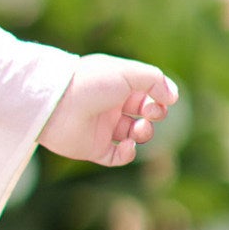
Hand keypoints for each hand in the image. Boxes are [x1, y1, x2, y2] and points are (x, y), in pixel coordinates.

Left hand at [37, 52, 179, 165]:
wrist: (56, 104)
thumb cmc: (91, 83)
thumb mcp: (128, 73)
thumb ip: (155, 80)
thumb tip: (172, 98)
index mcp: (116, 85)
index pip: (147, 93)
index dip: (160, 98)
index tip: (162, 99)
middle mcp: (109, 106)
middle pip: (144, 114)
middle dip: (155, 115)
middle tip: (149, 113)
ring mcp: (101, 127)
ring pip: (134, 135)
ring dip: (145, 133)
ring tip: (138, 129)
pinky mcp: (92, 148)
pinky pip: (117, 156)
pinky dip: (128, 154)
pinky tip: (127, 145)